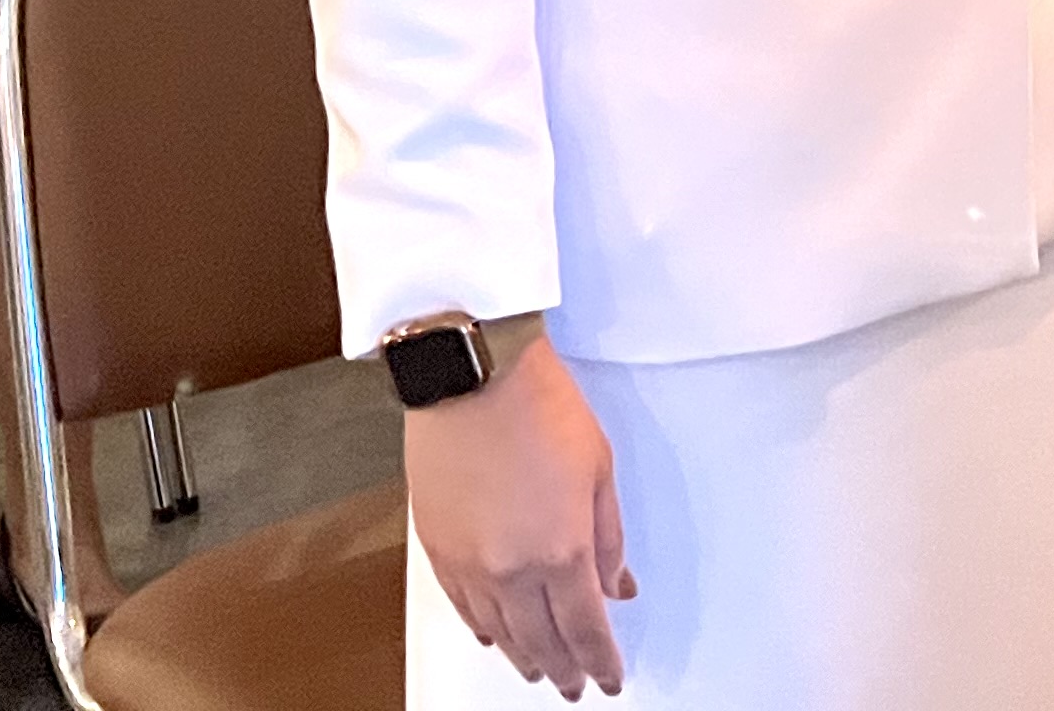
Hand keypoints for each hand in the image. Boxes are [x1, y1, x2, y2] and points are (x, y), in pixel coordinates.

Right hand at [404, 335, 628, 696]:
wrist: (472, 373)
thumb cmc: (537, 405)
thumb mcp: (600, 469)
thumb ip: (609, 537)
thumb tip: (616, 583)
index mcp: (562, 550)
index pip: (585, 631)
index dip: (600, 662)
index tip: (608, 678)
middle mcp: (513, 569)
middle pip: (543, 642)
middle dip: (564, 669)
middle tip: (576, 684)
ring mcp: (470, 563)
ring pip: (500, 633)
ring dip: (524, 655)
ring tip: (540, 668)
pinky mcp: (438, 548)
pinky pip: (463, 607)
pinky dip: (483, 627)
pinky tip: (492, 636)